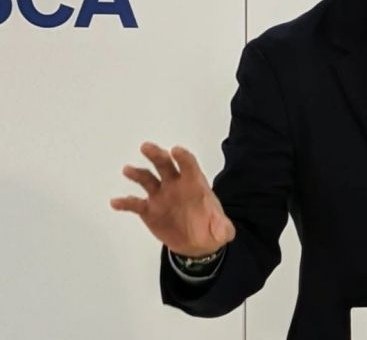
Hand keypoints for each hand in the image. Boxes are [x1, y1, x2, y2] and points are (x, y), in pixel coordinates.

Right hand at [111, 142, 235, 256]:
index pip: (189, 165)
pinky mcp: (149, 210)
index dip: (183, 158)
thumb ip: (223, 229)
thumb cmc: (210, 228)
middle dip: (157, 155)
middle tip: (146, 147)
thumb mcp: (221, 231)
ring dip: (137, 173)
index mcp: (194, 184)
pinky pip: (134, 204)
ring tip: (128, 170)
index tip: (176, 151)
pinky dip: (125, 202)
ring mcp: (160, 196)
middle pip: (165, 165)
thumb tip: (225, 233)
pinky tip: (116, 202)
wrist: (197, 243)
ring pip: (147, 179)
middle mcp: (175, 185)